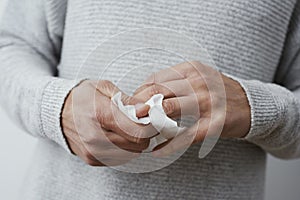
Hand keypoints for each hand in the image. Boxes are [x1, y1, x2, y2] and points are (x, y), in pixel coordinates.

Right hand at [62, 80, 156, 165]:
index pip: (137, 130)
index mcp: (100, 115)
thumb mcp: (104, 88)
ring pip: (132, 153)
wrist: (56, 112)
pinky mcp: (92, 160)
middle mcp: (95, 138)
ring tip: (126, 128)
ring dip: (135, 142)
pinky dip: (124, 148)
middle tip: (140, 121)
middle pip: (138, 144)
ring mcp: (93, 151)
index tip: (150, 117)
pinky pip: (121, 158)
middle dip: (145, 133)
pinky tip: (116, 136)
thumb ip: (127, 100)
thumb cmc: (82, 97)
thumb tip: (146, 110)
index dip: (150, 125)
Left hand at [134, 61, 250, 156]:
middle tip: (130, 119)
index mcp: (191, 69)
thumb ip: (174, 82)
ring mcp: (207, 102)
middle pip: (159, 92)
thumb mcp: (197, 77)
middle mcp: (198, 82)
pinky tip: (158, 151)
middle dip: (141, 106)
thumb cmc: (218, 91)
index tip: (132, 105)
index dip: (140, 93)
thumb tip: (145, 92)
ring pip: (169, 109)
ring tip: (142, 132)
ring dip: (152, 122)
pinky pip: (186, 134)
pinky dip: (169, 145)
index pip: (156, 79)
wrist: (250, 104)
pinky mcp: (214, 123)